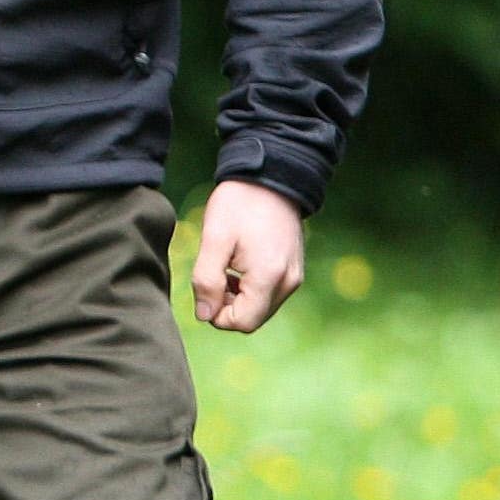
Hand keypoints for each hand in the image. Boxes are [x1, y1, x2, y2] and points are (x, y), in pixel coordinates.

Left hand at [190, 180, 305, 333]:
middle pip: (253, 319)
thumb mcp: (214, 239)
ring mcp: (294, 277)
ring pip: (261, 308)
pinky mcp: (293, 270)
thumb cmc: (239, 204)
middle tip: (213, 276)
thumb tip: (204, 315)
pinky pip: (269, 294)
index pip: (243, 322)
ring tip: (225, 268)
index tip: (205, 289)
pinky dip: (250, 289)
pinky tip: (238, 267)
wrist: (270, 177)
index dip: (217, 314)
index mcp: (269, 276)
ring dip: (237, 298)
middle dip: (227, 307)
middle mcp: (288, 282)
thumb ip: (206, 280)